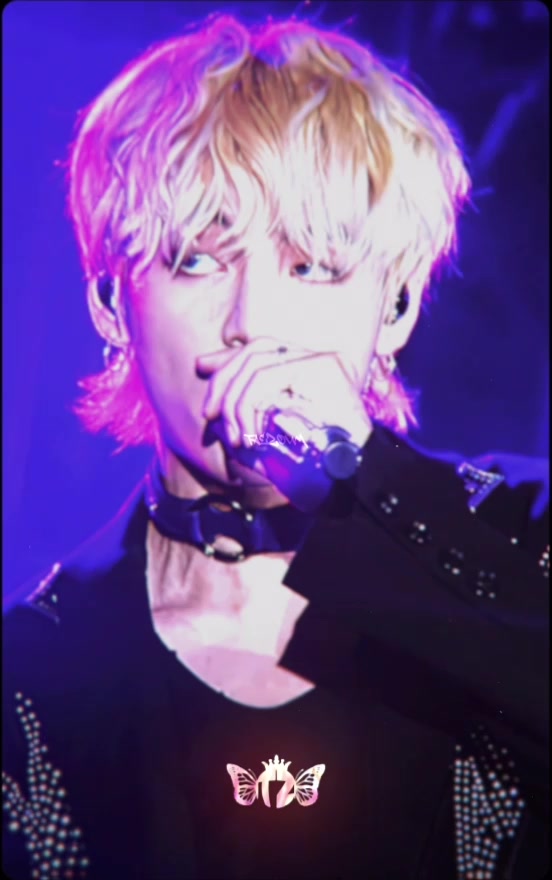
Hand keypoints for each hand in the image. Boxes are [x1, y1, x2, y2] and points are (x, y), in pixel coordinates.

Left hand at [197, 337, 372, 450]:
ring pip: (257, 364)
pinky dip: (249, 405)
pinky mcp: (324, 366)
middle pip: (255, 351)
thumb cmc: (312, 464)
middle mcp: (315, 359)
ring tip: (236, 437)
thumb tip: (214, 396)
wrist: (350, 478)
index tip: (201, 367)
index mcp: (304, 370)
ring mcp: (322, 360)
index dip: (227, 358)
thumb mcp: (268, 434)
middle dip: (224, 381)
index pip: (259, 349)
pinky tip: (250, 434)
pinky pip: (269, 376)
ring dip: (236, 402)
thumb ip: (245, 412)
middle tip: (210, 414)